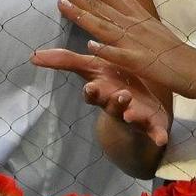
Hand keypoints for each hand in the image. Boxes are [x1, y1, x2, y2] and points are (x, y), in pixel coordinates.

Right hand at [30, 46, 170, 146]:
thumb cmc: (111, 84)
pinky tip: (162, 139)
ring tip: (135, 114)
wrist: (135, 108)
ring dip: (134, 116)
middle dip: (115, 103)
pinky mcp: (151, 127)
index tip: (90, 89)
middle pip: (113, 106)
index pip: (93, 93)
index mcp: (102, 92)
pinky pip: (155, 134)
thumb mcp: (90, 70)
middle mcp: (116, 106)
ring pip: (133, 118)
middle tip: (121, 96)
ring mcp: (134, 118)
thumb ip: (65, 62)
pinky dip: (158, 136)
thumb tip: (32, 56)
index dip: (91, 92)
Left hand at [49, 0, 195, 99]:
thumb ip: (131, 2)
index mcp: (133, 15)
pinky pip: (120, 56)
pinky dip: (106, 50)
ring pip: (105, 27)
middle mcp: (132, 24)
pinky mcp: (140, 62)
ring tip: (61, 5)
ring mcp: (136, 42)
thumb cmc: (171, 47)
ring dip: (83, 16)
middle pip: (99, 5)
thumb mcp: (149, 20)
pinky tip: (91, 45)